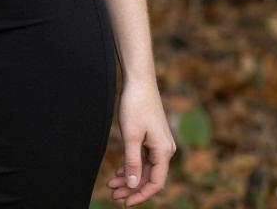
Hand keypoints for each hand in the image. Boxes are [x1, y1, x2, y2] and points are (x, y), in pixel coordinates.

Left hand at [106, 76, 176, 205]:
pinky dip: (131, 164)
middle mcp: (165, 149)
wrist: (139, 80)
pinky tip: (119, 170)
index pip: (155, 182)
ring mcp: (159, 142)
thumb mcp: (131, 136)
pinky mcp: (152, 136)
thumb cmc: (136, 105)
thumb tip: (133, 185)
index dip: (141, 195)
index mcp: (164, 151)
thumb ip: (133, 162)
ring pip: (145, 167)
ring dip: (129, 176)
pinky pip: (143, 157)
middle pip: (149, 176)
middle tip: (113, 194)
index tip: (125, 202)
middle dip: (131, 187)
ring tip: (112, 184)